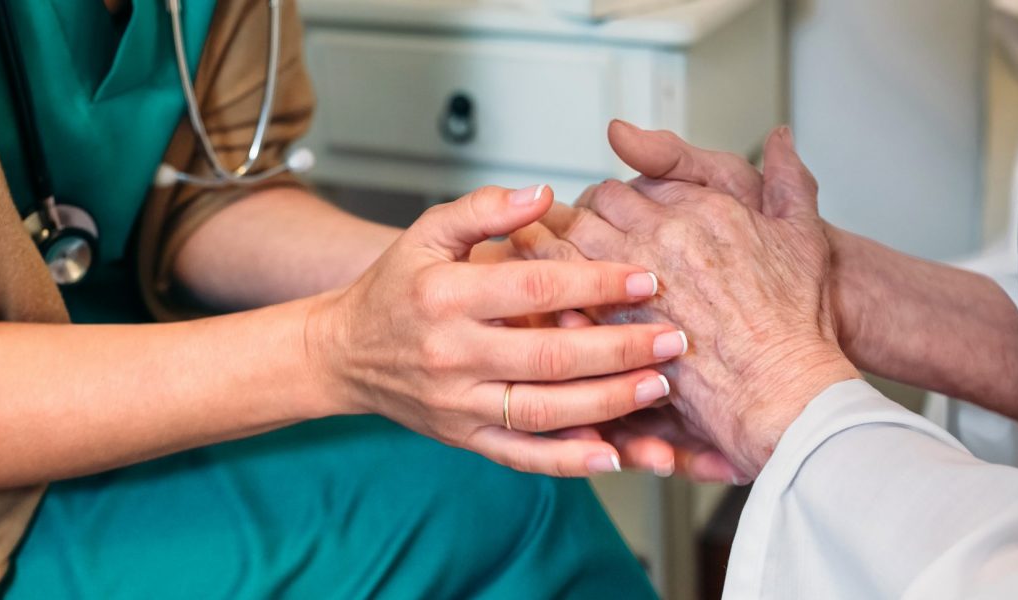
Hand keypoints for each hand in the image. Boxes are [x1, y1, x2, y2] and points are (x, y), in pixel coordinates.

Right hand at [311, 185, 689, 476]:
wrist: (344, 353)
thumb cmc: (395, 288)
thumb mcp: (427, 232)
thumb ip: (485, 209)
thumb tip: (542, 194)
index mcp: (445, 296)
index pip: (532, 289)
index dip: (594, 282)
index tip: (645, 278)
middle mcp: (452, 354)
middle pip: (548, 356)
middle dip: (620, 347)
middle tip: (673, 338)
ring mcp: (458, 403)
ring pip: (543, 410)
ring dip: (608, 402)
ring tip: (658, 386)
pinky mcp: (465, 437)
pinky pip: (521, 455)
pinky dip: (567, 460)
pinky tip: (612, 454)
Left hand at [557, 126, 861, 477]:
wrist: (786, 387)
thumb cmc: (795, 320)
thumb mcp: (801, 234)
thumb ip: (786, 178)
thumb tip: (779, 136)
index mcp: (701, 209)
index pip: (630, 184)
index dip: (610, 199)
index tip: (604, 213)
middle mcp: (664, 237)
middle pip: (594, 208)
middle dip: (576, 217)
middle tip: (565, 232)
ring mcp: (636, 282)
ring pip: (570, 243)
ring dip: (552, 246)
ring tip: (538, 257)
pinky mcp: (617, 327)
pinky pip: (564, 295)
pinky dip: (547, 290)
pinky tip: (542, 299)